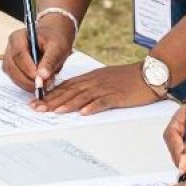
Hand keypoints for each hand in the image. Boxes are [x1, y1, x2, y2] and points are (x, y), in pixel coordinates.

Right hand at [2, 19, 72, 94]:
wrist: (53, 38)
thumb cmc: (54, 40)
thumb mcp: (57, 48)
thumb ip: (50, 61)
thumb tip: (42, 76)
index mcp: (19, 37)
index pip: (18, 53)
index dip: (27, 68)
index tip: (39, 79)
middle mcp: (11, 47)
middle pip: (12, 66)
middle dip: (26, 79)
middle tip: (42, 86)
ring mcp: (9, 58)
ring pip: (12, 75)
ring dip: (26, 84)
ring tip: (43, 85)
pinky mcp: (12, 67)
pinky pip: (15, 79)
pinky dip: (26, 85)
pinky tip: (38, 84)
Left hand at [35, 61, 160, 114]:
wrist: (149, 72)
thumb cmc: (127, 78)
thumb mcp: (105, 79)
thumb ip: (90, 86)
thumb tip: (75, 97)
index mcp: (90, 77)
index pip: (66, 86)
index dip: (50, 94)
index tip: (36, 101)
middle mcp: (94, 81)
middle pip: (69, 91)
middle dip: (52, 100)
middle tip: (36, 108)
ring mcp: (105, 87)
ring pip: (82, 96)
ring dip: (68, 104)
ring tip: (55, 111)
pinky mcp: (117, 95)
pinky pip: (103, 101)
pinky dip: (93, 107)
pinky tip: (84, 113)